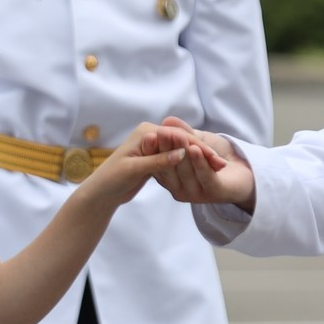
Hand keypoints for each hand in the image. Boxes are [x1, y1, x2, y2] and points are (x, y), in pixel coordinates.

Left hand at [76, 126, 206, 209]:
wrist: (101, 192)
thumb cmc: (112, 179)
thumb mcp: (135, 169)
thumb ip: (159, 161)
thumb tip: (182, 152)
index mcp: (146, 131)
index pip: (178, 138)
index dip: (198, 149)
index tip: (215, 161)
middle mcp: (151, 134)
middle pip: (182, 143)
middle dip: (203, 154)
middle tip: (222, 166)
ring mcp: (154, 146)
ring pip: (182, 151)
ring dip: (199, 160)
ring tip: (218, 170)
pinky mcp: (155, 157)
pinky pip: (176, 159)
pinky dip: (190, 165)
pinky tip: (204, 172)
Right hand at [147, 117, 255, 209]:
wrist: (245, 170)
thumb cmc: (218, 156)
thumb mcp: (198, 141)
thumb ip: (183, 133)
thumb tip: (166, 121)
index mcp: (172, 179)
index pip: (160, 164)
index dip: (156, 149)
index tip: (151, 134)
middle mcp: (180, 189)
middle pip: (171, 168)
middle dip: (167, 149)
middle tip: (161, 133)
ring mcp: (196, 193)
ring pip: (186, 172)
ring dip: (182, 152)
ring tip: (178, 136)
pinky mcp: (214, 192)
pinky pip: (205, 176)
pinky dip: (200, 162)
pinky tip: (196, 149)